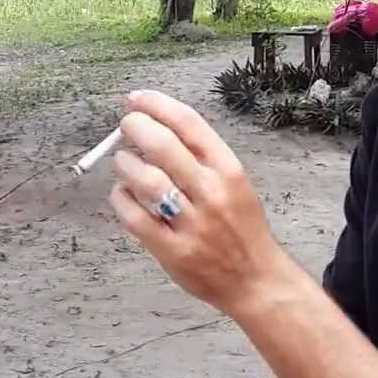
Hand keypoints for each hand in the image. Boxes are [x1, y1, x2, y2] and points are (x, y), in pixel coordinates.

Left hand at [108, 90, 287, 313]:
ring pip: (146, 180)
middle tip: (126, 126)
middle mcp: (211, 192)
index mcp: (228, 170)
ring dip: (125, 164)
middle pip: (163, 146)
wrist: (256, 279)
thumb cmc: (240, 227)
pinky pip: (135, 217)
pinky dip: (121, 199)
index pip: (189, 123)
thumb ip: (200, 158)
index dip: (157, 104)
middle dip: (135, 127)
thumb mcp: (233, 183)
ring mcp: (192, 223)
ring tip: (123, 161)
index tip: (136, 98)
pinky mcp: (173, 250)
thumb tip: (155, 127)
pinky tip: (123, 194)